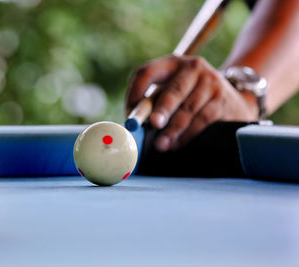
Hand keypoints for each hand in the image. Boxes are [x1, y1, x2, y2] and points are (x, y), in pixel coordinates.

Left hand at [126, 55, 258, 150]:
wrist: (232, 101)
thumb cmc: (190, 99)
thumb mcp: (171, 93)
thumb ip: (153, 103)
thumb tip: (134, 124)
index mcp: (172, 63)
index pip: (147, 72)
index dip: (135, 93)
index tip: (130, 114)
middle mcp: (193, 67)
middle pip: (173, 89)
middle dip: (162, 109)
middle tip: (154, 124)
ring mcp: (211, 82)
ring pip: (188, 108)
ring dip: (173, 129)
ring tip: (161, 145)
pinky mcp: (222, 100)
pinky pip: (202, 119)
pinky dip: (187, 135)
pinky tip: (176, 144)